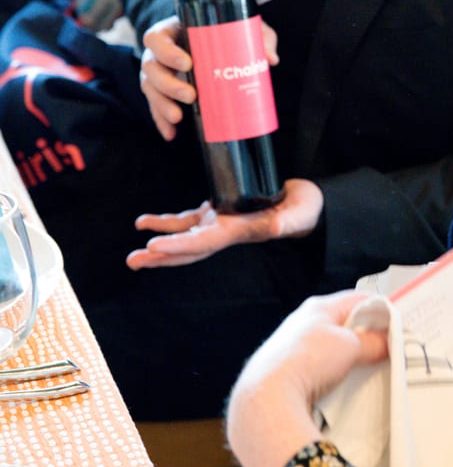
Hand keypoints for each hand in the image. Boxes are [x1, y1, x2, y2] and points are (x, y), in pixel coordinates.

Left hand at [125, 178, 323, 268]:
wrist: (305, 205)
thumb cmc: (303, 211)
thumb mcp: (297, 215)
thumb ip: (286, 222)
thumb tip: (277, 226)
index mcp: (237, 233)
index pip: (202, 243)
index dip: (178, 246)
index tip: (154, 247)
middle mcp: (224, 232)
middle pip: (186, 248)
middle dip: (159, 255)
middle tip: (133, 261)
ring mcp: (219, 223)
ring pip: (182, 235)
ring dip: (158, 239)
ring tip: (135, 245)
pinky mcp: (218, 212)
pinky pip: (187, 220)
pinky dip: (167, 223)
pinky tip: (146, 223)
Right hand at [140, 15, 279, 139]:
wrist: (214, 40)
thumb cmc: (223, 30)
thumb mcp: (241, 27)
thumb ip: (258, 37)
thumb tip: (271, 59)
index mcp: (171, 31)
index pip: (156, 38)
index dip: (167, 52)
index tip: (188, 64)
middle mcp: (158, 52)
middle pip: (151, 67)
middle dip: (169, 84)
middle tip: (192, 95)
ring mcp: (157, 72)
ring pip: (149, 87)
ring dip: (162, 104)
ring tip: (179, 117)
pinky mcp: (160, 91)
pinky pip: (154, 107)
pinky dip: (161, 121)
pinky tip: (171, 134)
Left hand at [226, 290, 388, 466]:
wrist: (268, 398)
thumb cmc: (309, 360)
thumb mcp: (349, 347)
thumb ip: (372, 342)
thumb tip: (388, 341)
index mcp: (317, 307)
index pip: (356, 298)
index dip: (380, 308)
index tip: (399, 324)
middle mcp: (302, 322)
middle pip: (343, 324)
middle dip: (366, 336)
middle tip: (388, 350)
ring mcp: (291, 347)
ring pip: (330, 348)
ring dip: (349, 358)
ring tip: (369, 371)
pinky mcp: (285, 372)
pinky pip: (318, 368)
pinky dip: (333, 375)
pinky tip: (343, 387)